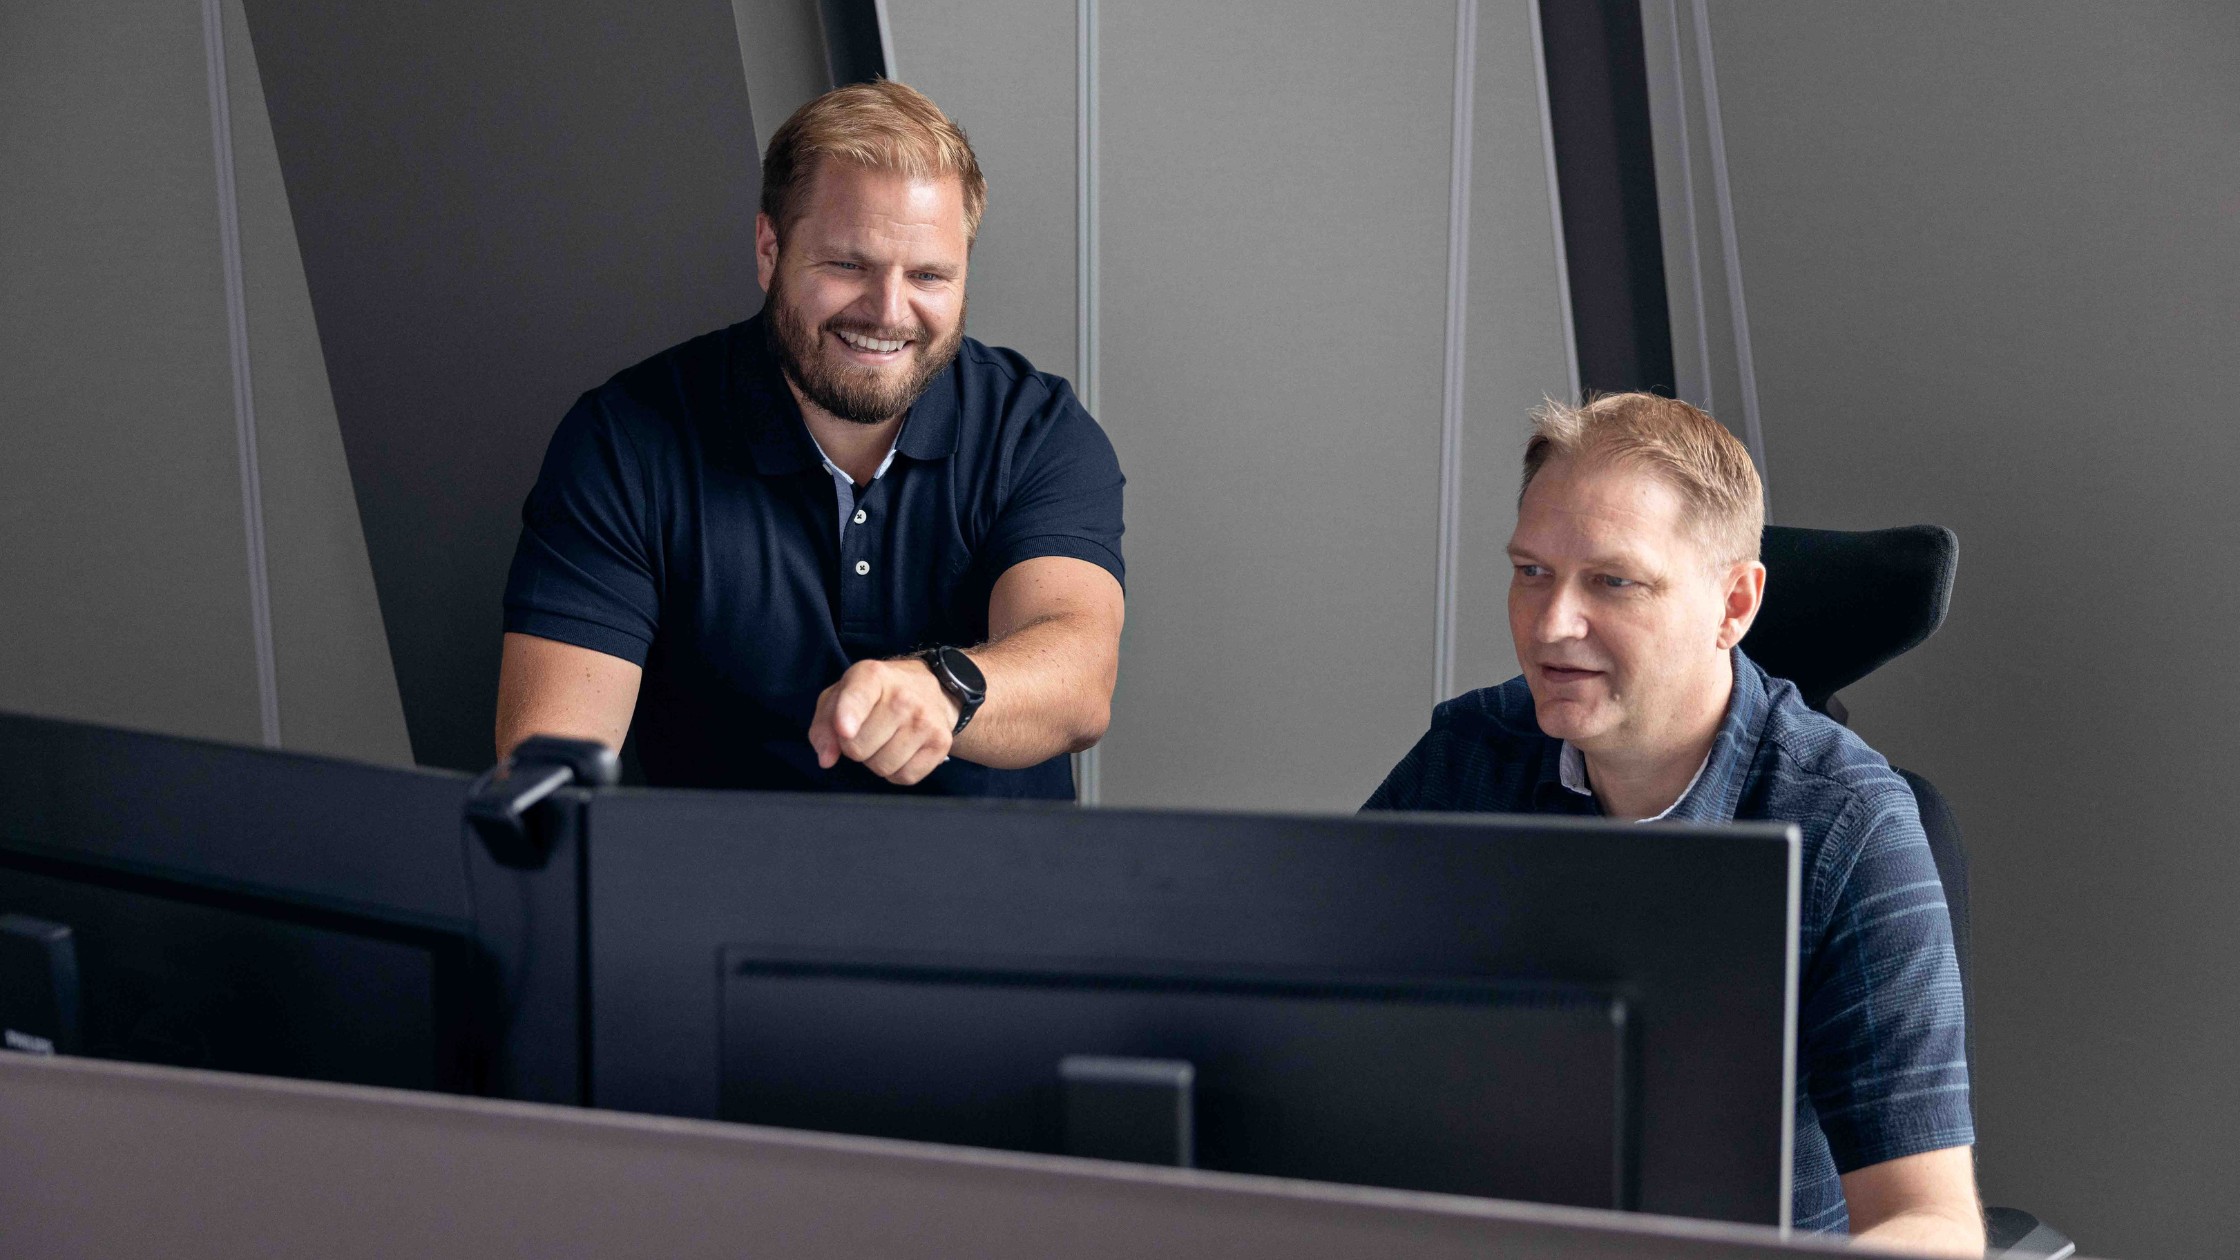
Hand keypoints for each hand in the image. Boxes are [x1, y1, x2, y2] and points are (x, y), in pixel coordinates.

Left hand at [808, 657, 961, 784]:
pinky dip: (896, 772)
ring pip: (881, 767)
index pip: (858, 698)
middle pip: (858, 748)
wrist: (930, 689)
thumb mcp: (841, 696)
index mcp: (872, 675)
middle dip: (854, 747)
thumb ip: (824, 725)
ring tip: (885, 739)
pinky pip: (904, 777)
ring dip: (876, 760)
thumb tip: (826, 759)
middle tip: (867, 730)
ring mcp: (925, 720)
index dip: (848, 716)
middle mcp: (903, 696)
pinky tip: (901, 750)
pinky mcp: (941, 743)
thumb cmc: (876, 695)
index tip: (845, 729)